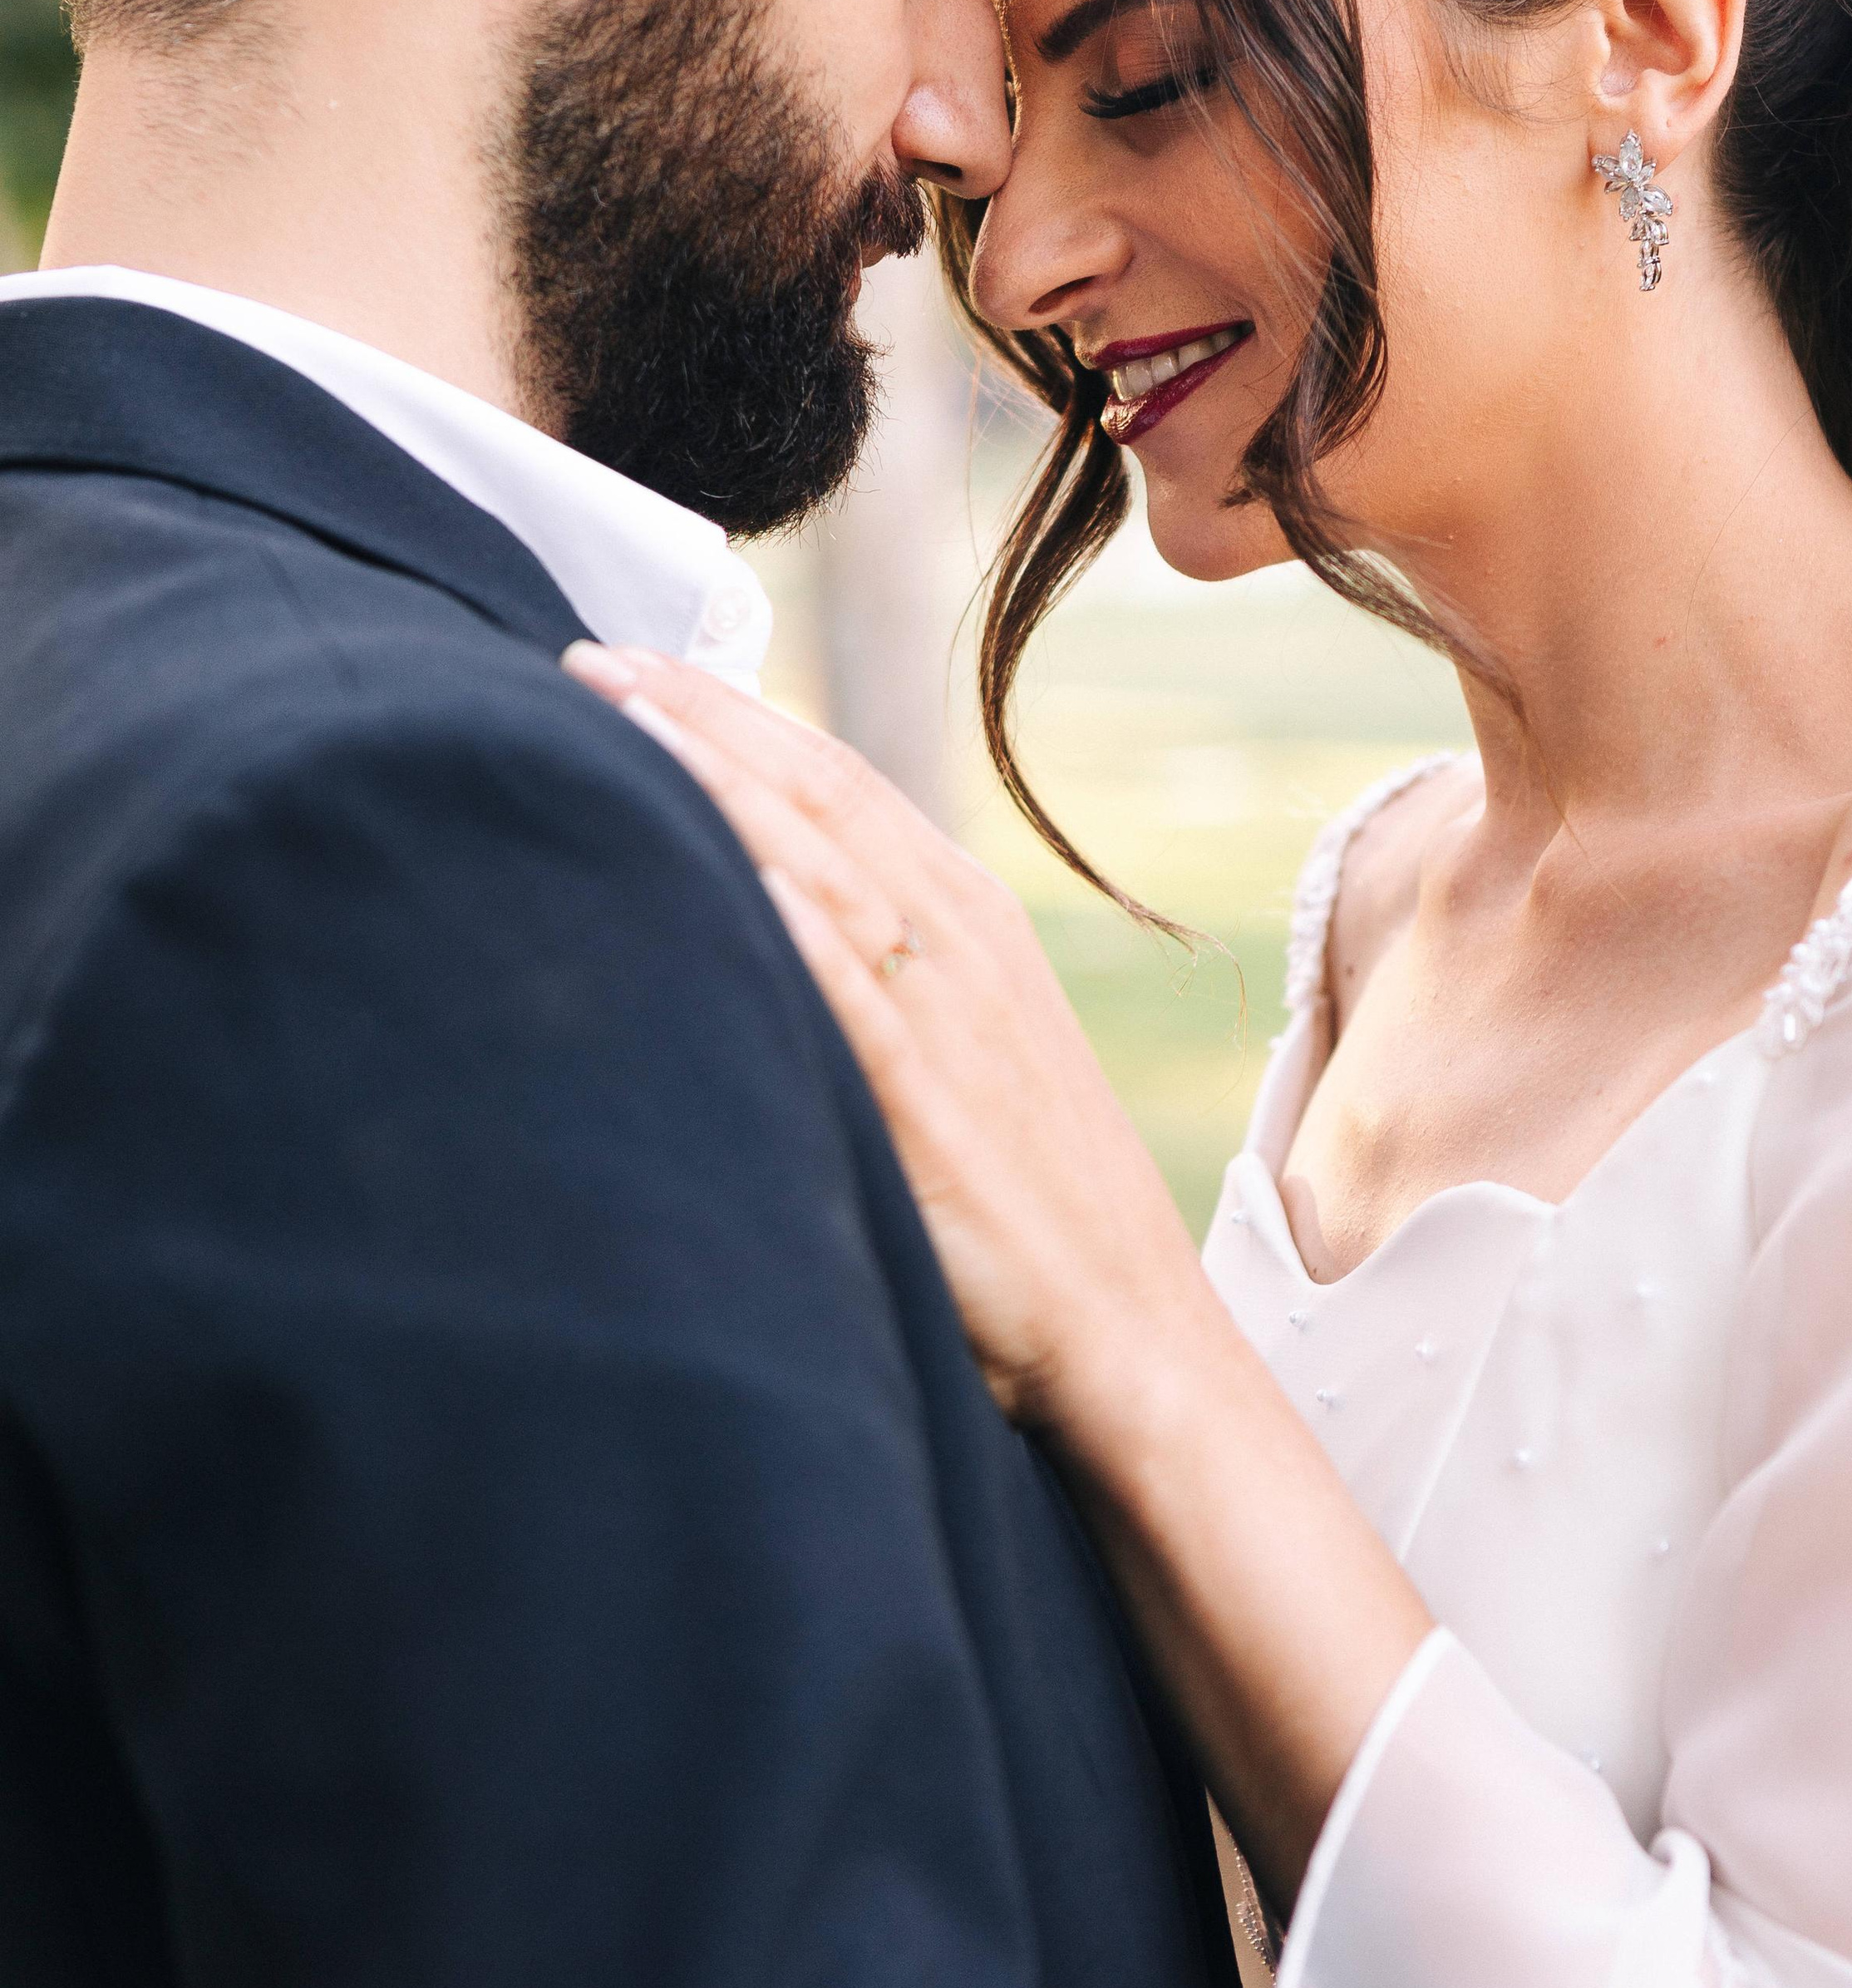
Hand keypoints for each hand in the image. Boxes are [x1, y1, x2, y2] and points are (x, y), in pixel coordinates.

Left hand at [561, 645, 1221, 1427]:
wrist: (1131, 1334)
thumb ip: (887, 981)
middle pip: (815, 791)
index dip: (733, 713)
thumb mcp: (973, 1055)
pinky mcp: (924, 1103)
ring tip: (612, 714)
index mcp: (968, 919)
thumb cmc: (1038, 1208)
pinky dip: (785, 916)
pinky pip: (847, 990)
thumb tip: (773, 926)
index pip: (837, 781)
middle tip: (585, 653)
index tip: (633, 665)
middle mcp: (958, 940)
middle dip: (698, 714)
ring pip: (817, 861)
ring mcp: (945, 1014)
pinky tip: (717, 862)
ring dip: (711, 779)